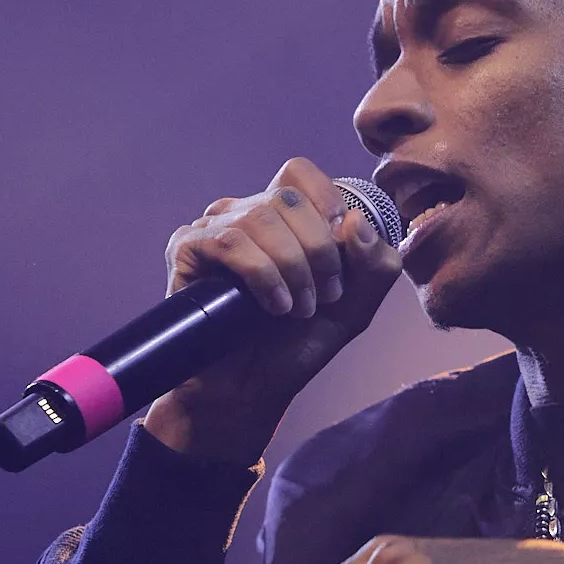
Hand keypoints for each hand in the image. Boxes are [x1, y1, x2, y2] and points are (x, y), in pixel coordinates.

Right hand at [141, 158, 403, 465]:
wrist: (250, 390)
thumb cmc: (295, 346)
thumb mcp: (355, 306)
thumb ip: (376, 264)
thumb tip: (355, 222)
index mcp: (282, 216)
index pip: (299, 173)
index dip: (326, 202)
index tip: (341, 250)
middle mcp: (245, 214)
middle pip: (288, 196)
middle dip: (318, 250)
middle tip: (322, 297)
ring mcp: (213, 229)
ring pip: (260, 216)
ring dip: (291, 267)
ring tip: (297, 309)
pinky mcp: (187, 249)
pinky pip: (229, 241)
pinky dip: (262, 275)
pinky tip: (273, 306)